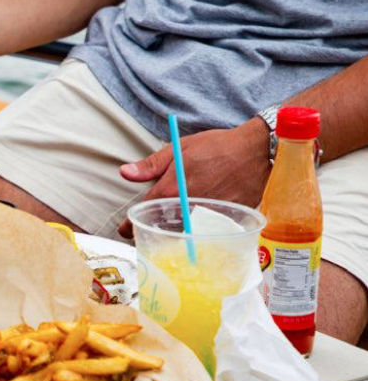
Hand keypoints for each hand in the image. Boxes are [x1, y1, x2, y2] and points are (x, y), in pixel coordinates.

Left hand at [116, 119, 271, 237]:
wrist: (257, 151)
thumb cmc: (217, 147)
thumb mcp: (179, 148)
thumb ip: (150, 165)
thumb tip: (124, 172)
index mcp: (172, 188)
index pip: (142, 213)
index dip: (129, 225)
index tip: (123, 230)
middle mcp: (187, 206)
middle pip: (160, 228)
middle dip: (151, 230)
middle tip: (146, 229)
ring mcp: (206, 216)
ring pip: (181, 234)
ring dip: (172, 234)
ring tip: (168, 230)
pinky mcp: (223, 222)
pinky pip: (203, 233)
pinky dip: (195, 233)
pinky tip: (193, 227)